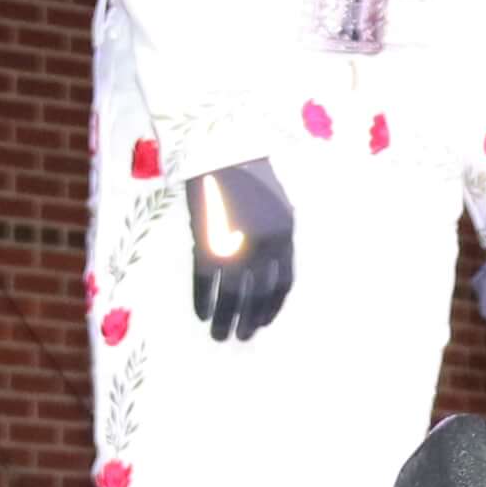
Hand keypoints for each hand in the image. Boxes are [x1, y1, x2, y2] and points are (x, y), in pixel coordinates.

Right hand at [188, 157, 296, 342]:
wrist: (220, 148)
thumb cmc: (249, 173)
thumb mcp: (277, 205)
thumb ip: (276, 237)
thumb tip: (268, 269)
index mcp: (284, 236)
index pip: (282, 283)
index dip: (272, 306)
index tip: (263, 322)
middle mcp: (262, 246)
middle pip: (258, 294)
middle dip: (249, 320)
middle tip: (241, 338)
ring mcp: (233, 245)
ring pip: (231, 294)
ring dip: (225, 318)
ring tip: (219, 336)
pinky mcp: (206, 242)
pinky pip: (204, 280)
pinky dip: (203, 300)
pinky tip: (201, 314)